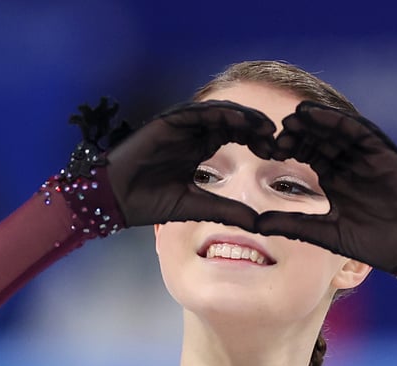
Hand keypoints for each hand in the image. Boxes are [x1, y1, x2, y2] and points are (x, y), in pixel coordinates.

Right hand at [45, 98, 276, 235]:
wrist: (117, 199)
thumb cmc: (151, 203)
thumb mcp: (198, 206)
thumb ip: (227, 210)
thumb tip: (258, 223)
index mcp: (202, 150)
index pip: (238, 138)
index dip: (258, 142)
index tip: (278, 154)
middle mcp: (195, 134)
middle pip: (234, 122)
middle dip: (258, 128)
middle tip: (278, 140)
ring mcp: (182, 125)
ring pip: (221, 113)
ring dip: (245, 118)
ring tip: (266, 128)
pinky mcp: (169, 121)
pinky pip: (200, 111)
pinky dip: (221, 113)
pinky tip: (240, 120)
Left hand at [252, 102, 396, 273]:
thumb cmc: (369, 241)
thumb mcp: (323, 233)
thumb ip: (292, 225)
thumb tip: (257, 225)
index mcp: (331, 178)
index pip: (305, 155)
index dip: (287, 150)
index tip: (266, 149)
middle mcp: (345, 162)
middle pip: (316, 139)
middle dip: (297, 132)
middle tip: (275, 130)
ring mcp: (363, 155)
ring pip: (334, 130)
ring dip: (313, 121)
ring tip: (292, 116)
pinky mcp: (380, 150)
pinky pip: (356, 129)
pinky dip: (337, 120)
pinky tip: (316, 114)